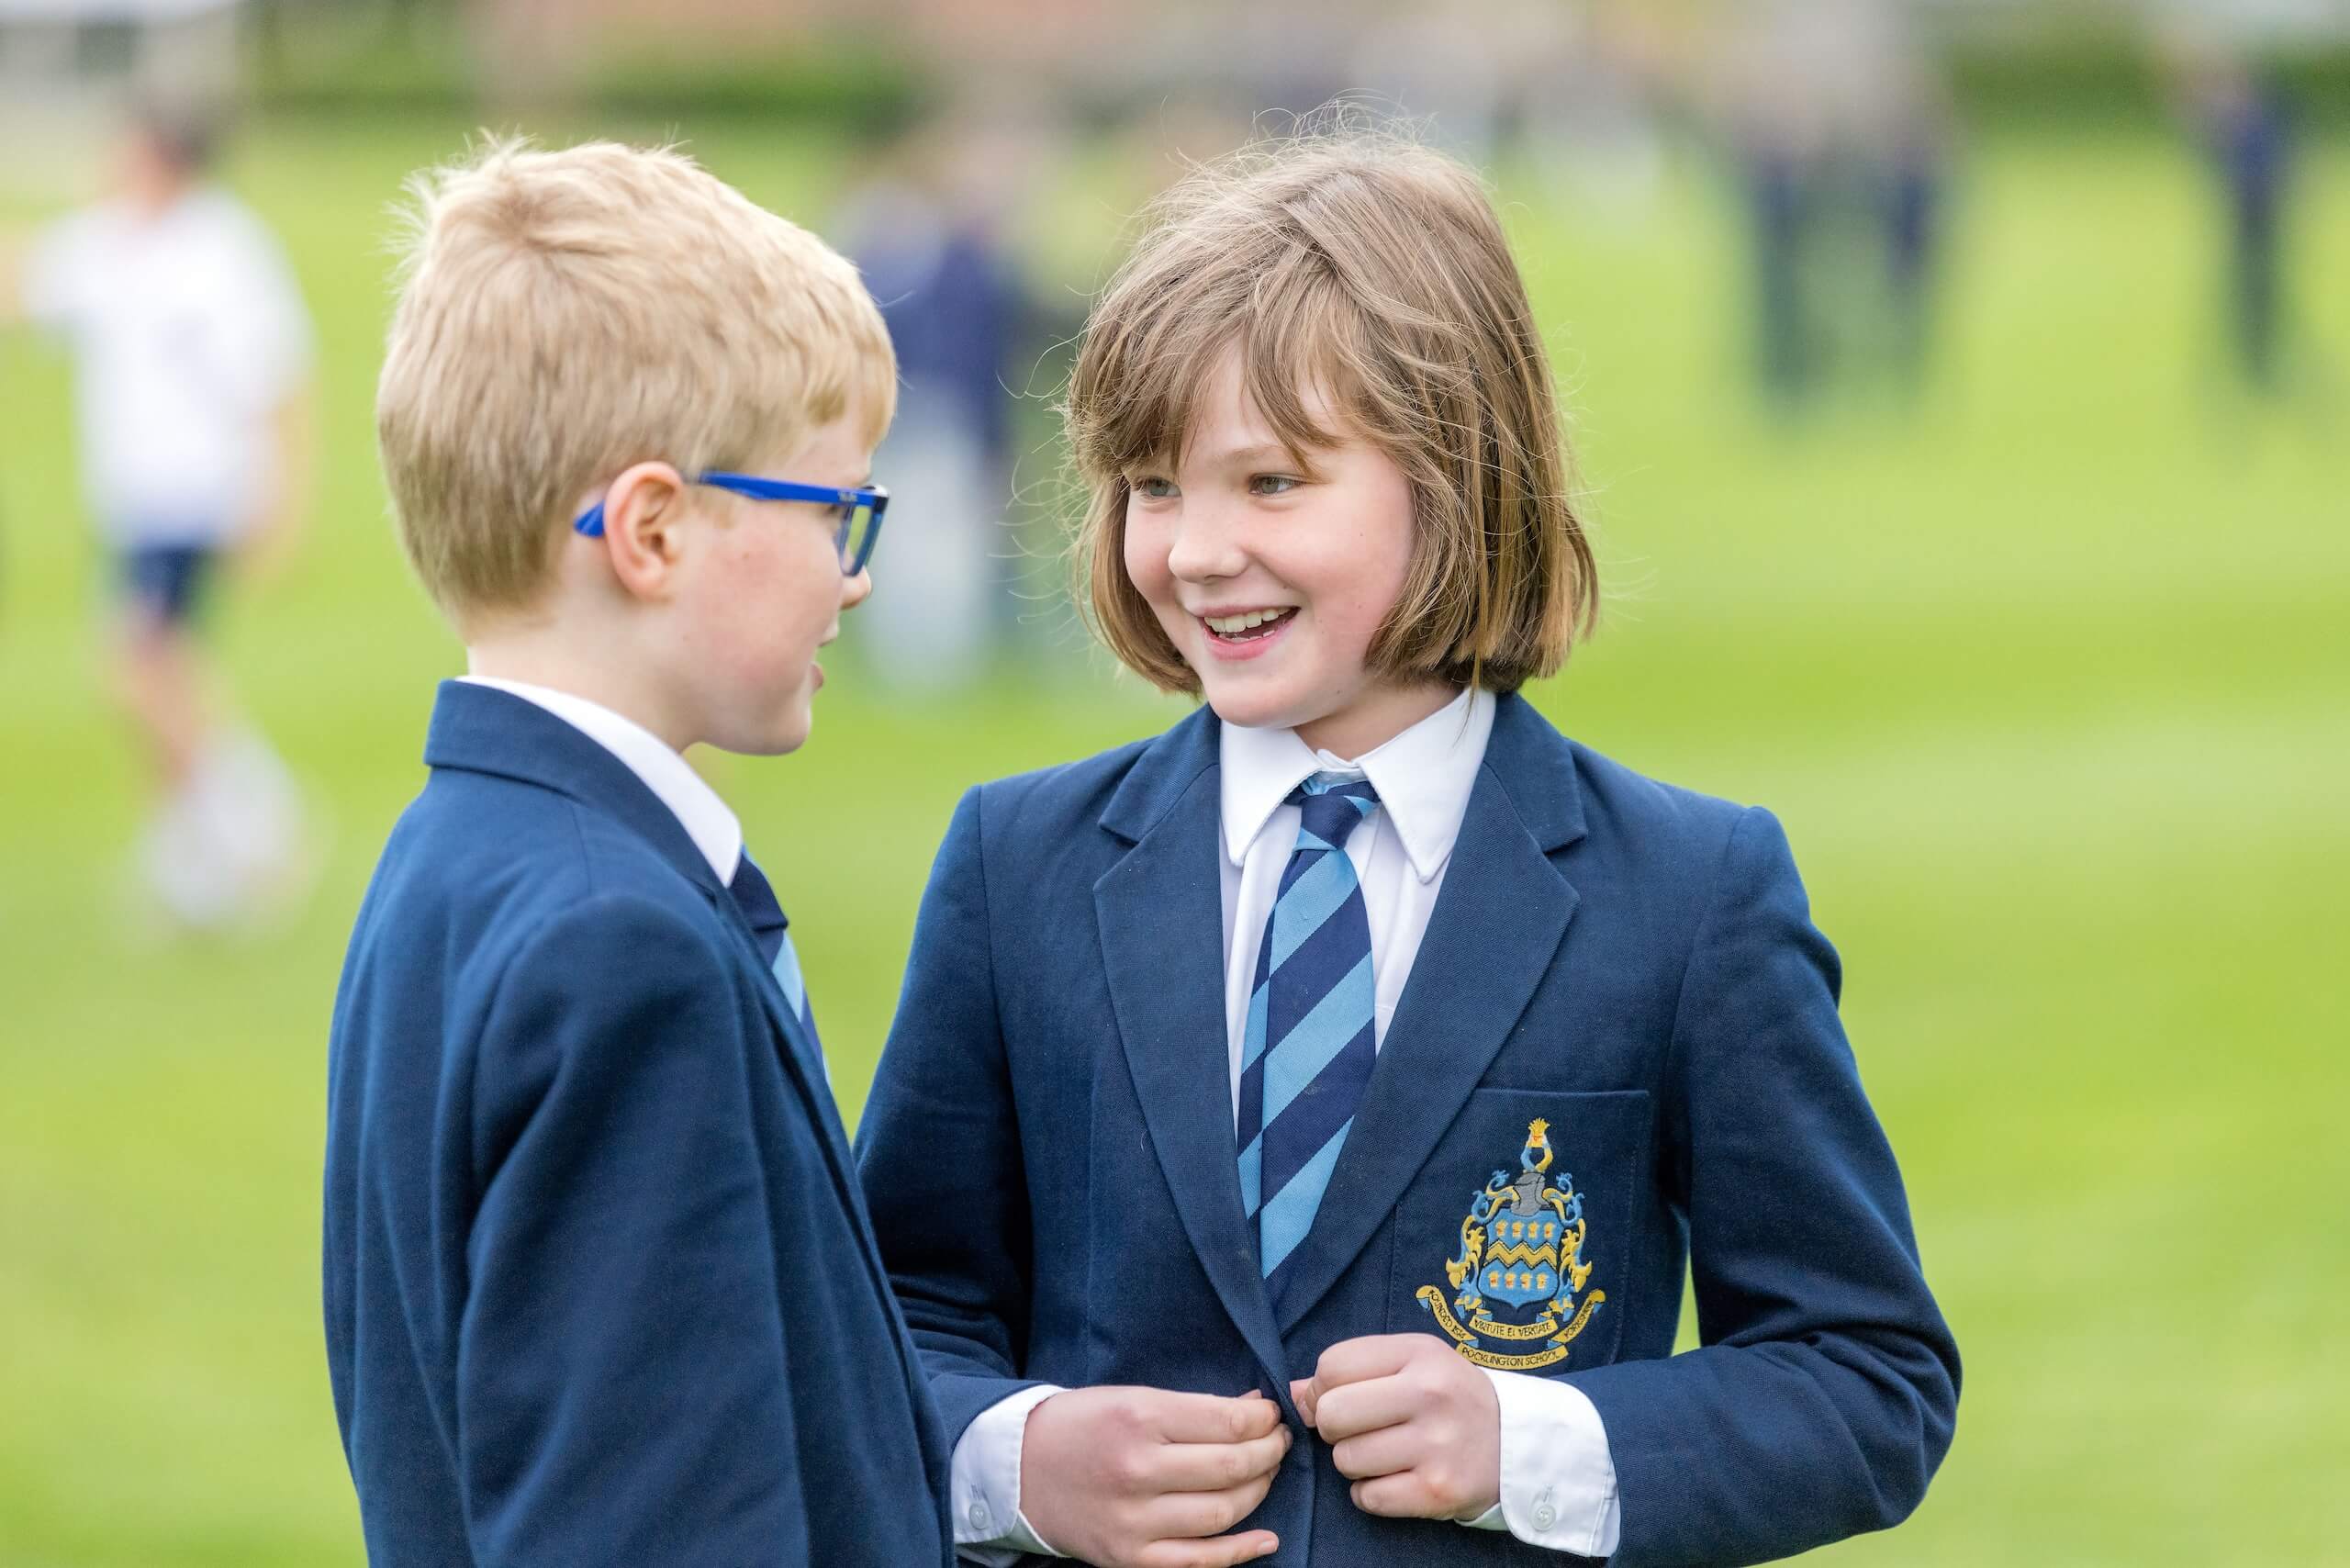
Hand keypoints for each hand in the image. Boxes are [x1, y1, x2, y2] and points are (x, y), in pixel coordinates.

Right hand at [1019, 1384, 1289, 1567]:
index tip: (1272, 1416)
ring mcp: (1132, 1520)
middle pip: (1231, 1468)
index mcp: (1138, 1419)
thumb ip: (1192, 1406)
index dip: (1263, 1420)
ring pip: (1222, 1514)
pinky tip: (1266, 1538)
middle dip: (1268, 1453)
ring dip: (1258, 1492)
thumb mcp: (1130, 1398)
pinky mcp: (1128, 1557)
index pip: (1227, 1422)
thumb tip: (1254, 1408)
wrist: (1017, 1469)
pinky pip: (1198, 1561)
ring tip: (1265, 1475)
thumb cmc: (1080, 1425)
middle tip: (1277, 1443)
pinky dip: (1240, 1552)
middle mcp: (1137, 1470)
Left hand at [1290, 1333, 1499, 1522]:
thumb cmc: (1449, 1397)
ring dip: (1354, 1462)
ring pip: (1346, 1460)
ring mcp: (1436, 1446)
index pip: (1333, 1365)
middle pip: (1332, 1414)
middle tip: (1359, 1430)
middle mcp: (1430, 1395)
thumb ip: (1353, 1368)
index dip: (1322, 1387)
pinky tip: (1395, 1479)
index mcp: (1419, 1353)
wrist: (1517, 1443)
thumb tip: (1292, 1393)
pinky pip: (1368, 1497)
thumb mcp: (1412, 1362)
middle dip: (1333, 1428)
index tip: (1339, 1398)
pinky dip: (1371, 1493)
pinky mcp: (1438, 1491)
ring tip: (1385, 1453)